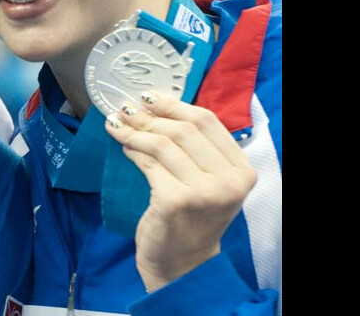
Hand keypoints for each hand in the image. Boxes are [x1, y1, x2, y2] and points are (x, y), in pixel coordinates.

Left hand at [105, 92, 256, 291]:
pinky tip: (124, 147)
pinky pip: (148, 164)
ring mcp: (203, 192)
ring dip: (135, 131)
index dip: (174, 105)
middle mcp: (229, 181)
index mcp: (242, 170)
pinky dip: (133, 151)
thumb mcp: (206, 180)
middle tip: (124, 109)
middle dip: (149, 116)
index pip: (207, 121)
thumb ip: (194, 148)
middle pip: (183, 130)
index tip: (148, 97)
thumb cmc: (192, 217)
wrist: (182, 262)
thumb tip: (154, 104)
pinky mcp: (175, 201)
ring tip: (118, 126)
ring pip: (162, 145)